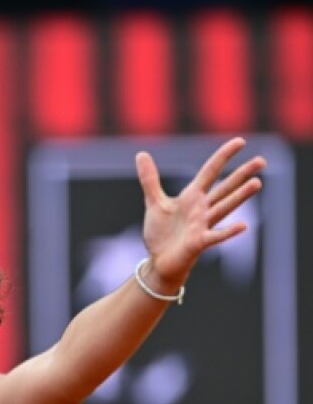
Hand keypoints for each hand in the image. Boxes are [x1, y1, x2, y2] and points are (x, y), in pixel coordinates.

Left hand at [135, 137, 264, 291]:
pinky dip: (228, 232)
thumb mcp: (154, 202)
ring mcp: (203, 225)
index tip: (240, 142)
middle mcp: (202, 208)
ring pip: (224, 207)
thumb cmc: (161, 233)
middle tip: (262, 160)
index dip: (224, 156)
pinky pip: (215, 236)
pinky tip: (243, 225)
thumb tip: (141, 154)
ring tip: (257, 183)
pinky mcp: (199, 243)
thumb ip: (150, 179)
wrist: (159, 261)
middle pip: (224, 188)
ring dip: (239, 196)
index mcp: (192, 196)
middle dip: (241, 175)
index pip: (211, 171)